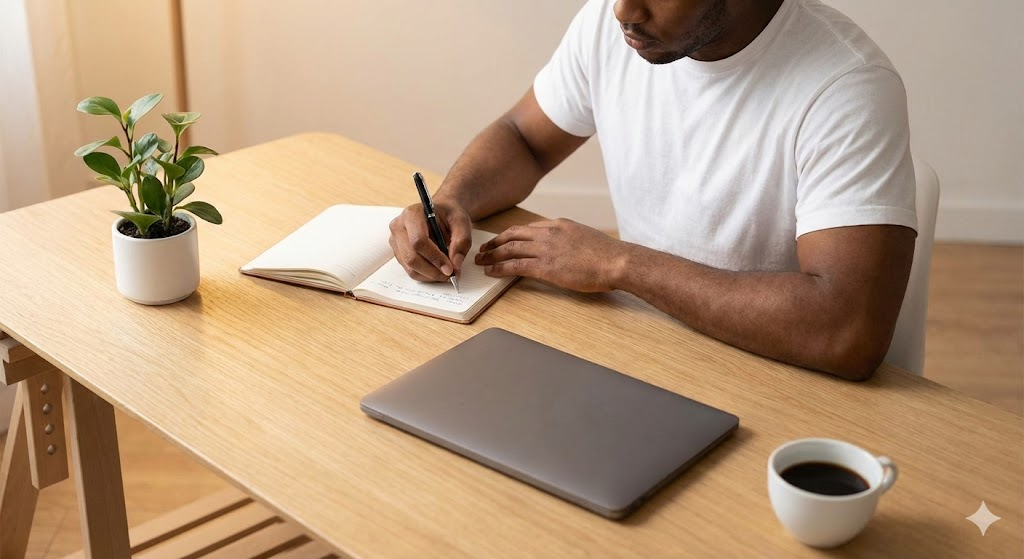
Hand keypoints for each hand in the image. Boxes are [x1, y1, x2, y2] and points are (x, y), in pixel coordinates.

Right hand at [389, 199, 472, 281]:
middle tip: (451, 276)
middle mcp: (399, 227)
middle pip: (411, 257)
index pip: (418, 241)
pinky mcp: (398, 252)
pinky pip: (410, 270)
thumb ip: (462, 241)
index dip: (434, 258)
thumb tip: (455, 264)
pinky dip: (426, 275)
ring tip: (446, 274)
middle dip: (432, 271)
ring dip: (430, 275)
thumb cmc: (449, 215)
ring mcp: (395, 240)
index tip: (449, 269)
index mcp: (412, 215)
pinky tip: (438, 271)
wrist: (440, 212)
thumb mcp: (461, 222)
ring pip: (410, 266)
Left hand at [475, 218, 625, 291]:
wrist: (616, 261)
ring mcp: (546, 249)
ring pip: (510, 248)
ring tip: (481, 260)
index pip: (529, 227)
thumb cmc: (608, 255)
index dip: (512, 234)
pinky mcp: (545, 266)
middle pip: (514, 234)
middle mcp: (549, 233)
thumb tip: (566, 249)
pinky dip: (500, 268)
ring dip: (492, 254)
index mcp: (559, 225)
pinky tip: (491, 271)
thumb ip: (571, 240)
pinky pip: (515, 266)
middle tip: (484, 247)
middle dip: (496, 241)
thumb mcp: (586, 239)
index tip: (503, 239)